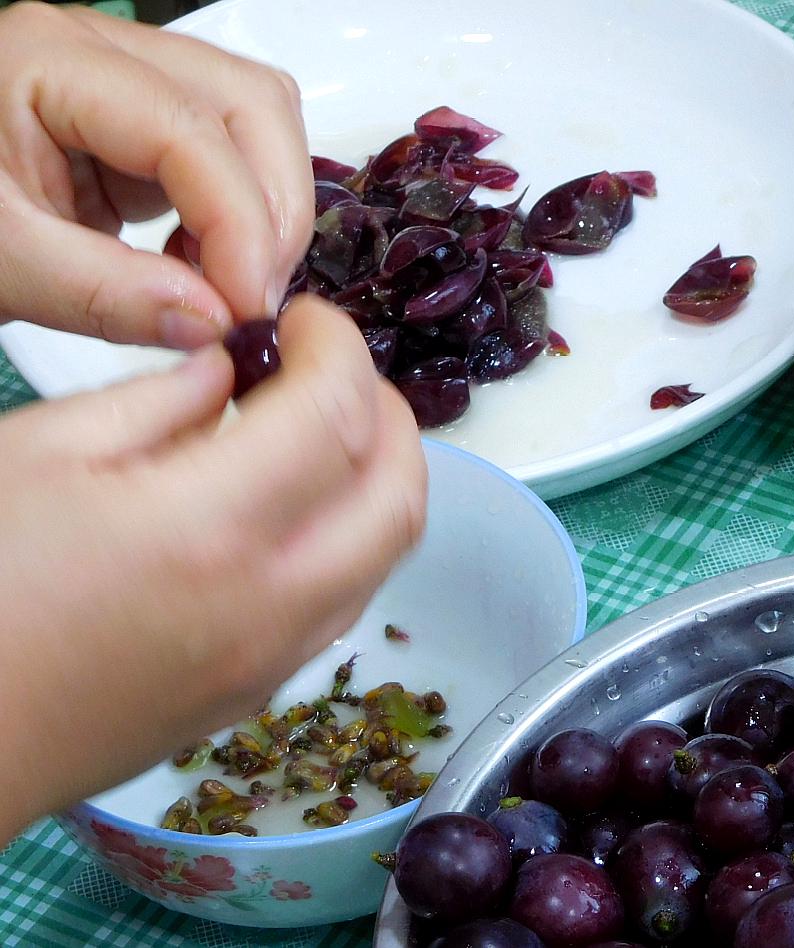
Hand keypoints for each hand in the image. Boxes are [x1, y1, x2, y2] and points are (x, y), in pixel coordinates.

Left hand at [0, 1, 311, 346]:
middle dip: (272, 210)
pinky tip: (204, 270)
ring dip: (267, 211)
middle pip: (250, 104)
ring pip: (259, 123)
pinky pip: (234, 156)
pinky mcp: (143, 128)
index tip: (245, 308)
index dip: (239, 222)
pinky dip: (243, 218)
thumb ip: (103, 294)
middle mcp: (103, 52)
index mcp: (49, 61)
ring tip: (229, 286)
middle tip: (253, 301)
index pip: (190, 129)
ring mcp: (130, 83)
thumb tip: (215, 322)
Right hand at [0, 296, 425, 840]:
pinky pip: (348, 599)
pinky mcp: (260, 693)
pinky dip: (353, 536)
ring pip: (388, 552)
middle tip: (330, 369)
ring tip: (320, 430)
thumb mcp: (41, 452)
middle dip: (387, 409)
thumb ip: (159, 398)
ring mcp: (276, 658)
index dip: (339, 349)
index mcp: (213, 526)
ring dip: (380, 476)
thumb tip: (233, 368)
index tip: (307, 319)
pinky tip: (292, 508)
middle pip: (399, 488)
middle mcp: (273, 600)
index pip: (337, 415)